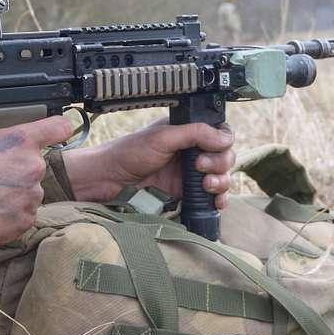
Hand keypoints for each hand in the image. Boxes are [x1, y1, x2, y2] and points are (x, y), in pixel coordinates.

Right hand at [0, 116, 73, 247]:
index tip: (53, 133)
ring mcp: (34, 195)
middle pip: (34, 163)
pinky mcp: (29, 219)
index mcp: (20, 142)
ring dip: (14, 192)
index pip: (58, 126)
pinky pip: (24, 210)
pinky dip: (11, 212)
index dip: (55, 129)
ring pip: (29, 189)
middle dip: (18, 168)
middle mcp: (34, 167)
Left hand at [62, 120, 236, 209]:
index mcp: (187, 133)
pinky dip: (219, 200)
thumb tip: (225, 138)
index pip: (220, 134)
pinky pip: (211, 199)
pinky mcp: (185, 195)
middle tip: (200, 167)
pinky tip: (215, 201)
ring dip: (221, 182)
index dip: (223, 142)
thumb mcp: (163, 137)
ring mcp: (189, 175)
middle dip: (220, 163)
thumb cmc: (129, 153)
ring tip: (205, 185)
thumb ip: (195, 133)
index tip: (213, 148)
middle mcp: (191, 153)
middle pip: (225, 157)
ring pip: (222, 178)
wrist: (108, 180)